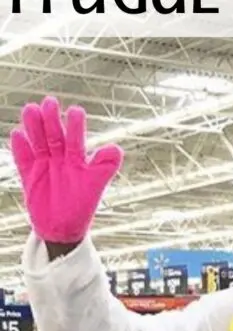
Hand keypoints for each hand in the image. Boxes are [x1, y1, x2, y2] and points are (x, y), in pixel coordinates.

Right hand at [11, 96, 122, 244]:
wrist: (64, 228)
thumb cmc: (82, 206)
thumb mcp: (96, 186)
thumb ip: (105, 168)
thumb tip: (116, 148)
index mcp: (77, 160)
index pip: (76, 139)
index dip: (76, 126)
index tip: (76, 111)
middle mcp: (60, 158)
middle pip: (54, 135)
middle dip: (52, 119)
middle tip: (50, 102)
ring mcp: (43, 166)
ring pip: (38, 143)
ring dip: (34, 127)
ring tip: (30, 109)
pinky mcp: (29, 176)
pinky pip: (24, 160)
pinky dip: (20, 149)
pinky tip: (17, 136)